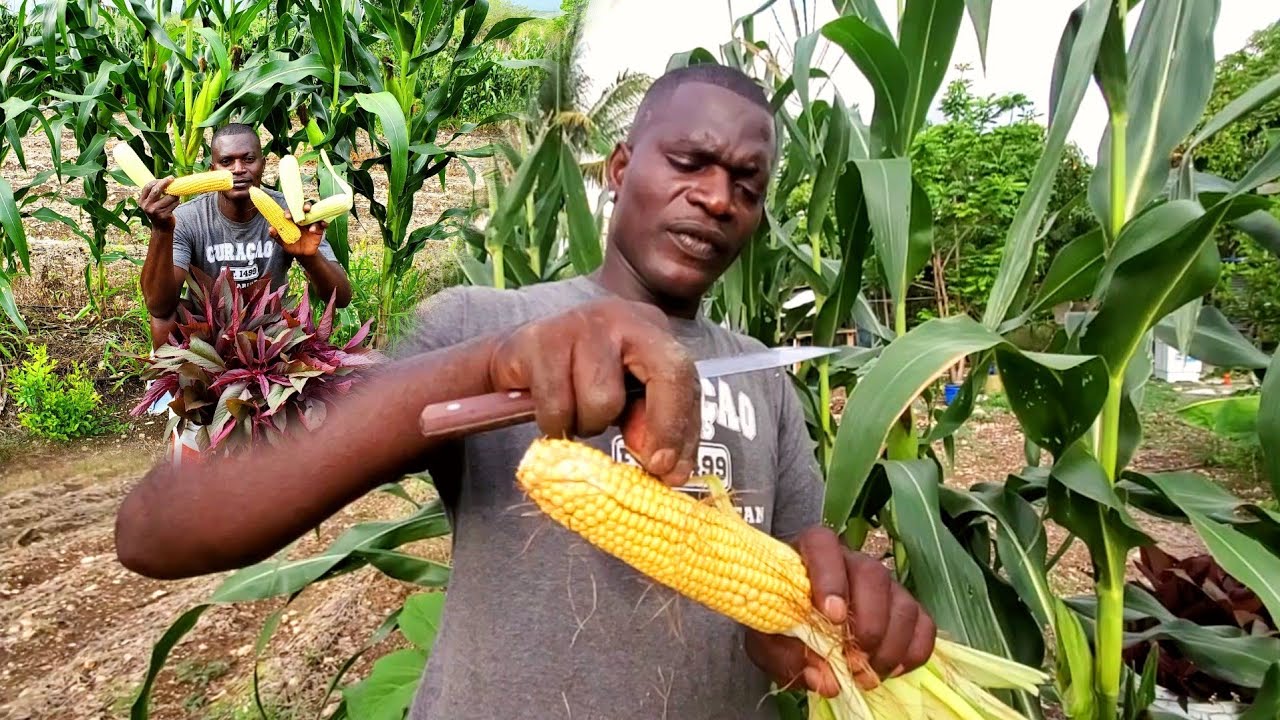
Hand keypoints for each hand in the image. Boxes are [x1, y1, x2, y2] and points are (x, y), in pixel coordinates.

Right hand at [138, 177, 178, 230]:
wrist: (161, 229)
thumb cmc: (158, 212)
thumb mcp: (151, 203)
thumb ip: (154, 194)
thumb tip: (166, 180)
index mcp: (142, 201)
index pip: (148, 187)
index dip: (157, 181)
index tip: (166, 178)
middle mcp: (147, 206)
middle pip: (157, 190)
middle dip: (165, 182)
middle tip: (172, 178)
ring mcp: (156, 211)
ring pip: (169, 197)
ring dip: (175, 194)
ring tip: (176, 196)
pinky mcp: (164, 215)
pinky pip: (174, 203)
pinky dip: (177, 201)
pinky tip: (177, 202)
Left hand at [268, 201, 327, 256]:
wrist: (302, 254)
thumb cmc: (291, 245)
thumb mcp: (282, 242)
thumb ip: (276, 235)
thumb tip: (270, 229)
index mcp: (292, 219)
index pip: (291, 211)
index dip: (289, 212)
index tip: (287, 217)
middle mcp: (302, 218)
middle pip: (304, 208)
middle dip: (305, 206)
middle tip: (305, 209)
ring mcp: (311, 222)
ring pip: (314, 214)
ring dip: (314, 215)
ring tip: (311, 227)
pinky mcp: (319, 228)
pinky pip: (323, 223)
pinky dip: (323, 223)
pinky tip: (322, 225)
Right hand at [487, 297, 700, 485]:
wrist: (513, 357)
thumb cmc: (576, 379)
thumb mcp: (623, 399)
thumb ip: (649, 423)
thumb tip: (666, 465)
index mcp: (650, 330)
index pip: (684, 375)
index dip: (681, 427)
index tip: (673, 472)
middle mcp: (622, 318)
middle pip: (667, 371)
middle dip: (662, 425)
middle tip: (649, 463)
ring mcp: (581, 324)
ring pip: (603, 399)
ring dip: (588, 423)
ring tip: (575, 414)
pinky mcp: (541, 340)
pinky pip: (558, 406)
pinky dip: (554, 423)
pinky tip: (550, 409)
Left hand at [745, 526, 935, 696]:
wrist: (792, 625)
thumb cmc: (776, 622)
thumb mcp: (766, 640)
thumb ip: (786, 655)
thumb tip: (826, 680)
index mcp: (808, 553)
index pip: (823, 544)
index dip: (830, 577)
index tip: (831, 615)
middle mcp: (850, 561)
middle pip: (873, 575)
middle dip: (869, 622)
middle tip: (854, 660)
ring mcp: (882, 583)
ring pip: (903, 602)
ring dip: (891, 644)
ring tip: (867, 674)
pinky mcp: (902, 607)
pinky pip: (923, 623)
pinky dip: (913, 650)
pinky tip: (890, 669)